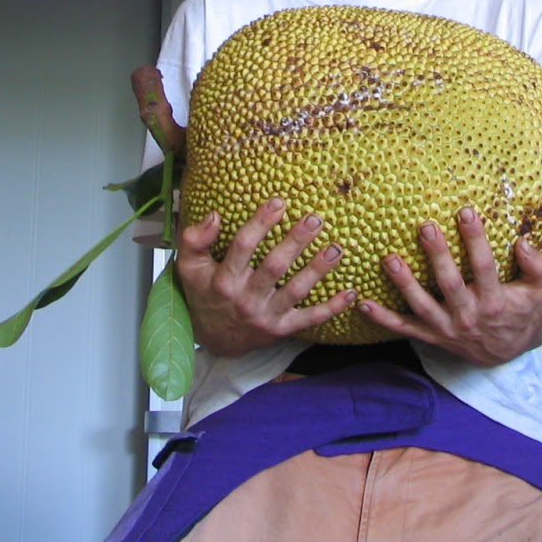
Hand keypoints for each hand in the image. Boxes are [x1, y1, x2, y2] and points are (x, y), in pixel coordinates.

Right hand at [174, 198, 356, 356]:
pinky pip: (310, 319)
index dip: (261, 223)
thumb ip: (195, 239)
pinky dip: (332, 308)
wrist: (214, 339)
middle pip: (275, 267)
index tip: (278, 202)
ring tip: (336, 248)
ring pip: (296, 291)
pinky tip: (351, 293)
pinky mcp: (282, 330)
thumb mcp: (190, 267)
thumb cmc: (204, 294)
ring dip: (318, 270)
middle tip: (315, 219)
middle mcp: (246, 299)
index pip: (243, 247)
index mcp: (224, 281)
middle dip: (296, 241)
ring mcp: (266, 316)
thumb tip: (215, 215)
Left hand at [358, 206, 541, 366]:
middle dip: (437, 255)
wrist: (504, 349)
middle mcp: (468, 314)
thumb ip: (537, 266)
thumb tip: (524, 242)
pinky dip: (383, 318)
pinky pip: (404, 328)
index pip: (485, 267)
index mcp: (494, 300)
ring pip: (422, 306)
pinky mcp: (431, 335)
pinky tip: (363, 303)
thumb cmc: (517, 310)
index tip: (466, 212)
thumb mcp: (537, 291)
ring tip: (389, 260)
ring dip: (404, 284)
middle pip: (450, 283)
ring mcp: (447, 327)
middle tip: (425, 227)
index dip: (476, 240)